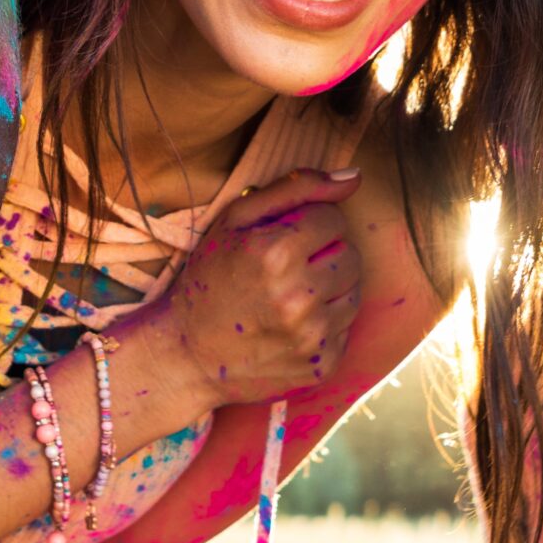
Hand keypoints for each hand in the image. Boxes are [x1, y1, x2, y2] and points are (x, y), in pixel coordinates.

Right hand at [133, 168, 362, 417]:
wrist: (187, 353)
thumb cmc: (211, 278)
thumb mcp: (237, 219)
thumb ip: (297, 187)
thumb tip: (354, 176)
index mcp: (276, 253)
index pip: (334, 218)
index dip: (310, 223)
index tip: (286, 236)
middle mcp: (298, 298)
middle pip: (351, 253)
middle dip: (325, 253)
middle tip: (290, 265)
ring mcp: (312, 337)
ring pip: (355, 289)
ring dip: (331, 286)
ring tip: (293, 293)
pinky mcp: (321, 365)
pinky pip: (348, 327)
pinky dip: (327, 321)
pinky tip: (295, 322)